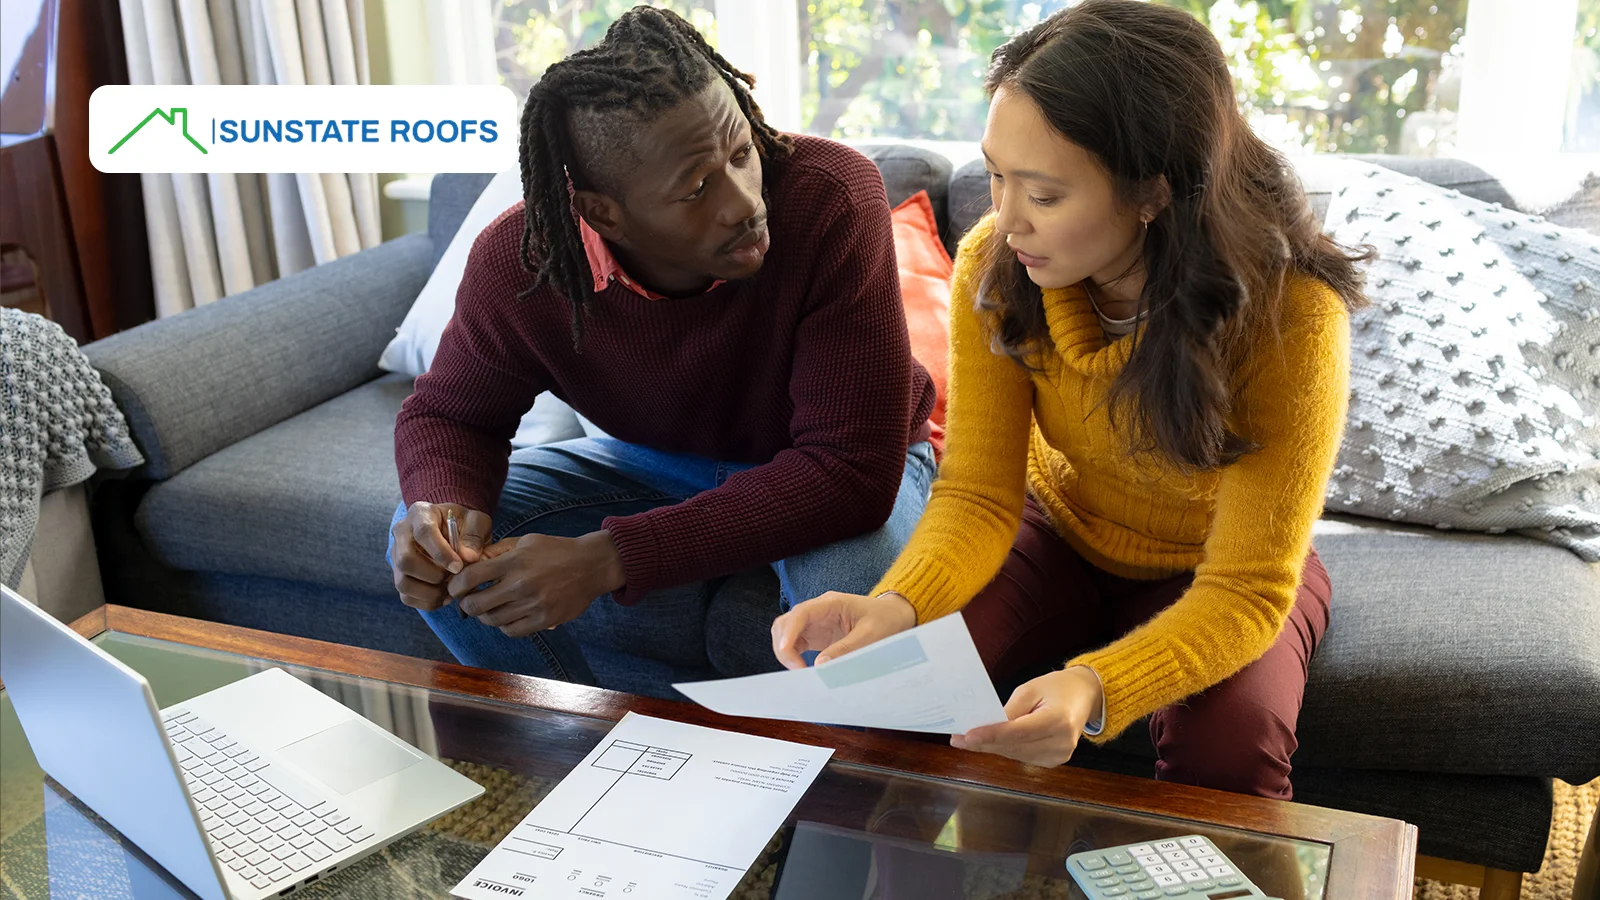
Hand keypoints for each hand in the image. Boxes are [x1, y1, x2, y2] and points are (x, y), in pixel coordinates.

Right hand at [391, 501, 490, 610]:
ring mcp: (397, 555)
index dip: (441, 553)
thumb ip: (475, 536)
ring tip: (451, 591)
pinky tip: (444, 597)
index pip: (423, 533)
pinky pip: (406, 596)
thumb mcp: (477, 522)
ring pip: (402, 582)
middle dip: (433, 576)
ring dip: (429, 593)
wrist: (454, 530)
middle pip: (405, 560)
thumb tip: (468, 557)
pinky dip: (426, 602)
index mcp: (420, 514)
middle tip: (454, 579)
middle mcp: (402, 533)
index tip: (458, 567)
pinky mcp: (399, 574)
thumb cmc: (465, 525)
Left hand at [448, 530, 624, 636]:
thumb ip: (497, 551)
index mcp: (514, 561)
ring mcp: (533, 604)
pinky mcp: (545, 620)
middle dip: (466, 605)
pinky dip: (504, 626)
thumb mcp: (526, 541)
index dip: (455, 587)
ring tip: (488, 609)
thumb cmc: (556, 551)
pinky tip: (507, 617)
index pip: (470, 578)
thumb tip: (469, 563)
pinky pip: (512, 631)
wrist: (591, 565)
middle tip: (468, 602)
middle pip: (476, 605)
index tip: (455, 589)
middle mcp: (521, 584)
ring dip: (485, 616)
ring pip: (492, 620)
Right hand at [770, 591, 917, 669]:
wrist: (894, 616)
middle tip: (797, 671)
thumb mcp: (871, 634)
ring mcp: (815, 623)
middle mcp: (818, 611)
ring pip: (786, 634)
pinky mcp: (816, 635)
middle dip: (783, 647)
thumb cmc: (885, 620)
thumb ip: (847, 648)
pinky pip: (795, 645)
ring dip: (786, 653)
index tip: (786, 651)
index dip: (788, 632)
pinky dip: (793, 658)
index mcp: (831, 603)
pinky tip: (803, 670)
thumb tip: (820, 665)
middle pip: (786, 624)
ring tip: (800, 673)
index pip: (800, 613)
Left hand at [951, 666, 1103, 767]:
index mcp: (1058, 720)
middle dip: (984, 743)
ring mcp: (1059, 756)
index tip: (967, 736)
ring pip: (1015, 755)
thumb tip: (987, 726)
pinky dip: (1006, 749)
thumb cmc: (1057, 688)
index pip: (1019, 732)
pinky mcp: (1055, 761)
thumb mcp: (1031, 689)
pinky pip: (1022, 757)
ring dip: (991, 747)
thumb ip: (1010, 710)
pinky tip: (991, 742)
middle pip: (1014, 747)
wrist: (1084, 697)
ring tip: (968, 740)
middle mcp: (1061, 743)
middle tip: (958, 738)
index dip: (992, 735)